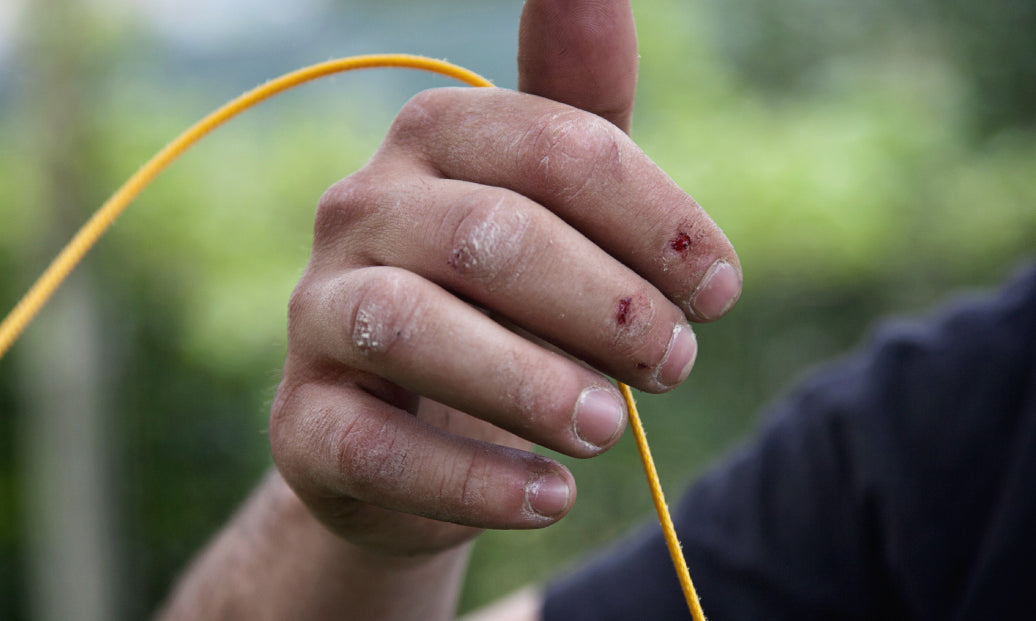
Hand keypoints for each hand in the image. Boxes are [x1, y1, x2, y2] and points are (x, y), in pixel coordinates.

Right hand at [269, 0, 740, 556]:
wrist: (413, 419)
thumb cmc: (503, 297)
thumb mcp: (550, 200)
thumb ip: (579, 104)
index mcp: (435, 139)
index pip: (558, 148)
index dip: (658, 219)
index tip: (719, 290)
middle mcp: (360, 209)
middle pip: (495, 235)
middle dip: (607, 306)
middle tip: (674, 363)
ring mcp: (318, 315)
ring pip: (415, 328)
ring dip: (534, 385)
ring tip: (608, 429)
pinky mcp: (303, 422)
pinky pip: (377, 446)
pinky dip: (474, 478)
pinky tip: (549, 496)